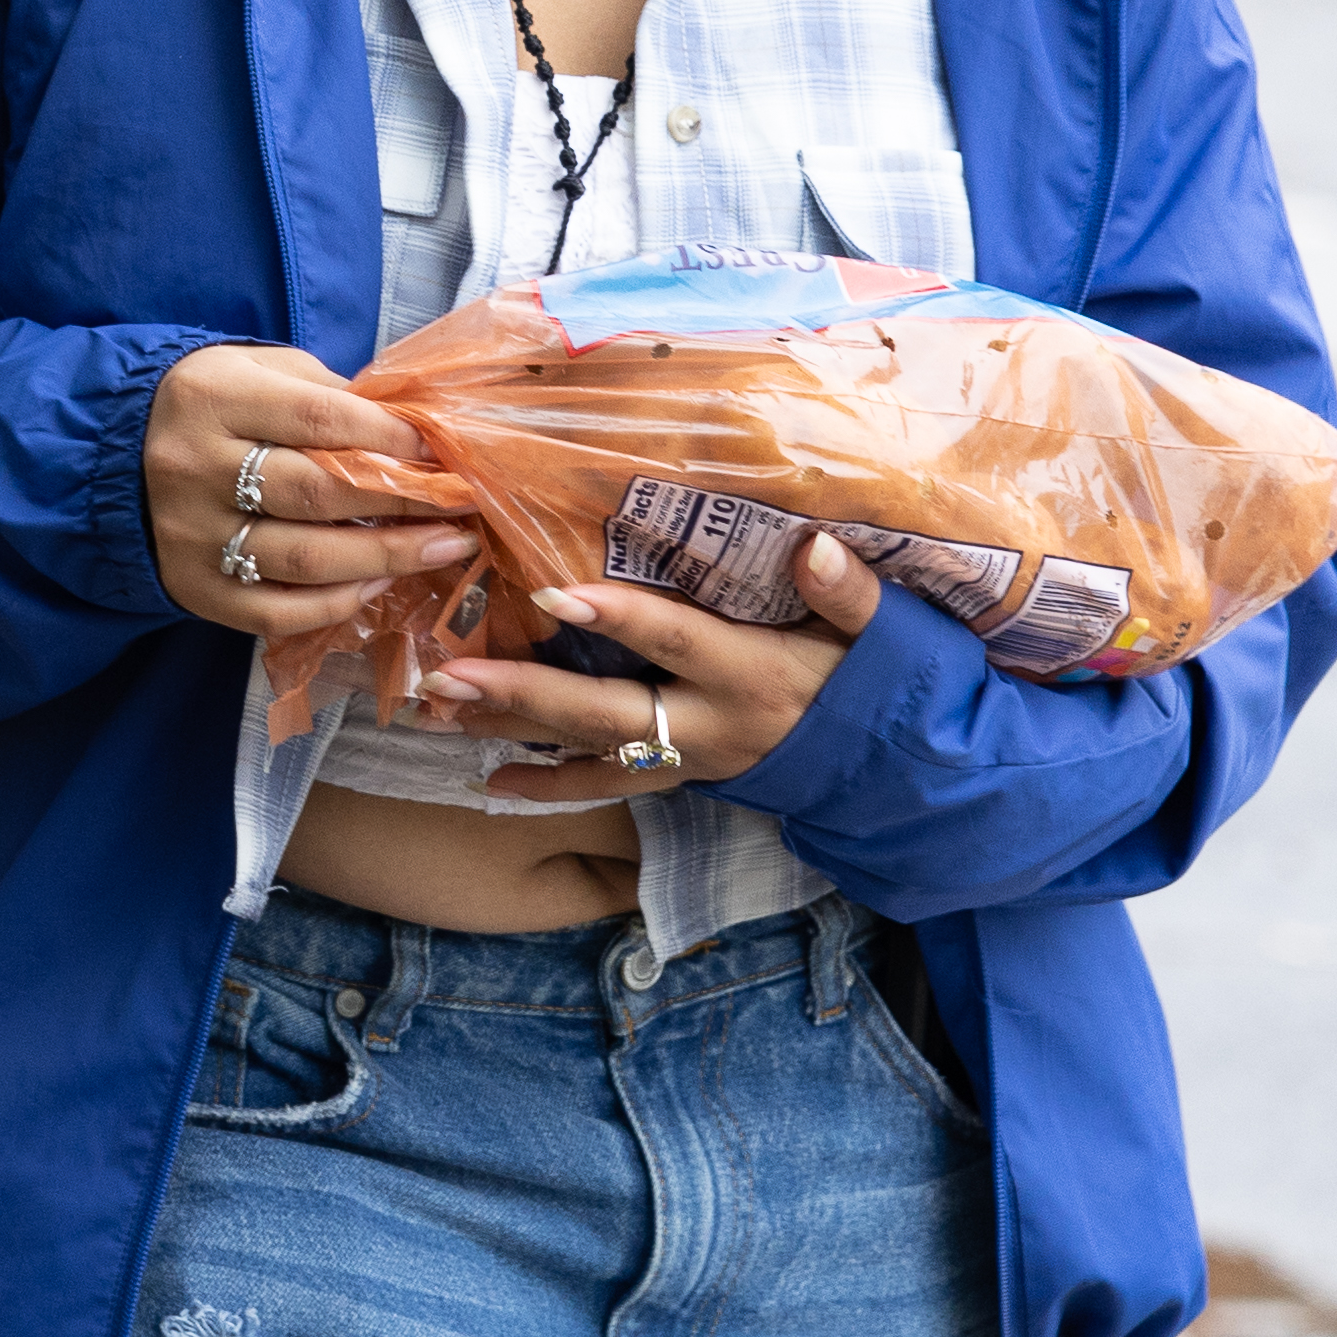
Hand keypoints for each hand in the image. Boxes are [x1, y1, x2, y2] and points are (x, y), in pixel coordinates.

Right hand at [147, 343, 468, 641]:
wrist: (111, 453)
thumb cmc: (212, 403)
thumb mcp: (259, 371)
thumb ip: (328, 396)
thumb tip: (416, 435)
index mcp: (214, 398)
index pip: (320, 418)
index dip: (393, 437)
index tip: (445, 452)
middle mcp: (195, 467)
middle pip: (318, 494)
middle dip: (406, 503)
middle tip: (463, 507)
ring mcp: (191, 535)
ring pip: (306, 559)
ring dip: (389, 557)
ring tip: (447, 549)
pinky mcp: (192, 588)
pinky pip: (276, 612)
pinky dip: (337, 603)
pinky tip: (378, 582)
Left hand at [406, 541, 877, 795]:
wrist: (895, 771)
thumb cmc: (883, 683)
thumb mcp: (884, 636)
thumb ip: (851, 592)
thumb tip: (815, 548)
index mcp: (753, 673)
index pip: (675, 639)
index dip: (618, 617)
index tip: (550, 592)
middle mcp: (711, 723)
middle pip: (606, 712)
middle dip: (525, 695)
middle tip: (450, 676)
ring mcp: (692, 757)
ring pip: (593, 752)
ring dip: (515, 734)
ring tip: (442, 711)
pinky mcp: (683, 775)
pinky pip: (609, 787)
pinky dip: (551, 786)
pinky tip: (492, 780)